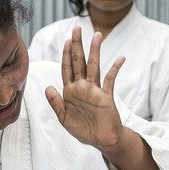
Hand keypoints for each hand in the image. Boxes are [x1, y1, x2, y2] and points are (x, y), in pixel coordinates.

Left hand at [45, 26, 126, 154]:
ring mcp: (95, 90)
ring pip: (94, 66)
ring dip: (95, 51)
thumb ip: (55, 102)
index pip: (67, 68)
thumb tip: (48, 86)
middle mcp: (82, 87)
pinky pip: (110, 80)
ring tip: (97, 35)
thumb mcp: (64, 118)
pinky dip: (115, 69)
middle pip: (79, 62)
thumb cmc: (83, 130)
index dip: (66, 54)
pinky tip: (120, 58)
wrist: (102, 141)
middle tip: (77, 28)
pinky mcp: (106, 96)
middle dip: (77, 45)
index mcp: (70, 91)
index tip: (67, 40)